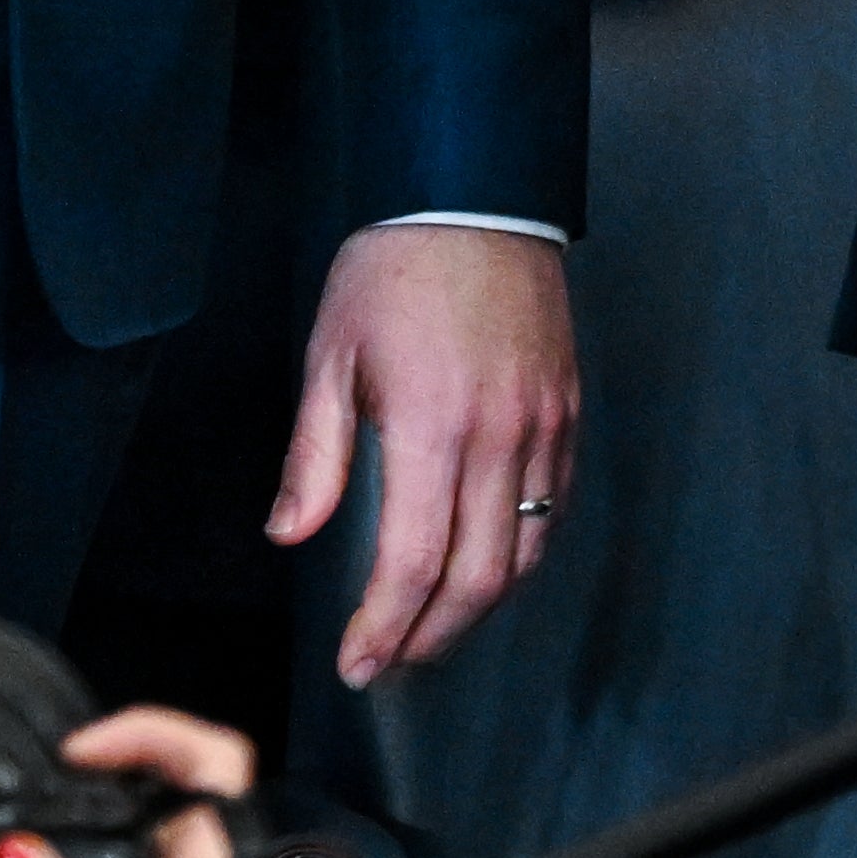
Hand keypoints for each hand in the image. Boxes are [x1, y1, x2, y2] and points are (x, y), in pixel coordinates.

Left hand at [270, 221, 576, 687]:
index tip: (359, 664)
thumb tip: (290, 533)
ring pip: (526, 551)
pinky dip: (522, 551)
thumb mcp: (332, 355)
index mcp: (433, 425)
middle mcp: (499, 434)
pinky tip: (486, 562)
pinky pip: (552, 505)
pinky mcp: (566, 410)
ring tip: (433, 625)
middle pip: (479, 578)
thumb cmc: (395, 267)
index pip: (413, 561)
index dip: (384, 627)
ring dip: (479, 606)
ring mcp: (543, 424)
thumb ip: (314, 456)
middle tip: (391, 660)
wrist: (474, 194)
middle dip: (431, 636)